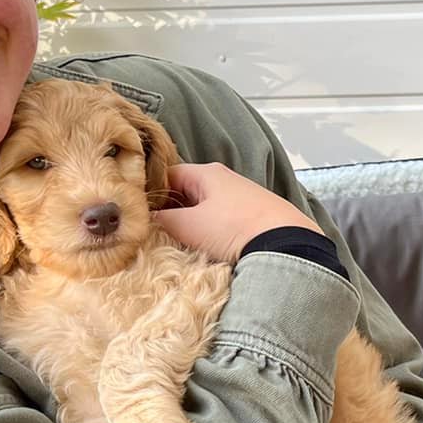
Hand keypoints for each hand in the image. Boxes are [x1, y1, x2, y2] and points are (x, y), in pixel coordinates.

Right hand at [152, 163, 320, 263]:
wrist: (285, 245)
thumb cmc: (234, 228)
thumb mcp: (188, 225)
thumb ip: (160, 221)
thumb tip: (143, 221)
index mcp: (207, 173)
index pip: (167, 175)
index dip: (149, 193)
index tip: (137, 213)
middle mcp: (225, 181)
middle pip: (185, 193)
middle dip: (169, 212)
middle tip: (152, 233)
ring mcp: (241, 200)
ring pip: (204, 210)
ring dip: (190, 226)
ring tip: (176, 245)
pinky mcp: (253, 219)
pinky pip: (222, 223)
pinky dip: (210, 234)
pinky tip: (205, 250)